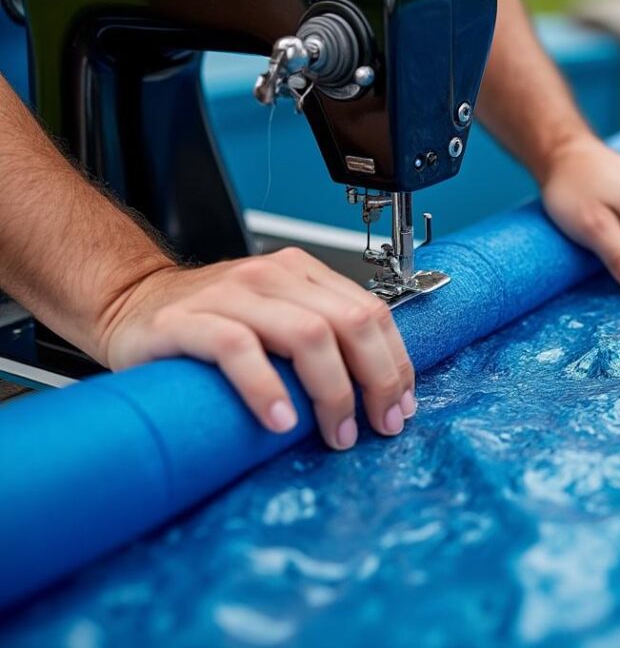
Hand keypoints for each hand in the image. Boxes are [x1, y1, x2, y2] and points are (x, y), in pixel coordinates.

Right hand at [95, 248, 416, 449]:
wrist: (129, 306)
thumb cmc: (212, 325)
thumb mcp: (278, 322)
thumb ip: (324, 341)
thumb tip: (382, 395)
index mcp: (303, 274)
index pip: (372, 313)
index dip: (396, 364)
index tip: (402, 407)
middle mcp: (272, 276)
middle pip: (350, 324)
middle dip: (376, 381)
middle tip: (377, 426)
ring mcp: (230, 295)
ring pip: (307, 335)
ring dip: (332, 392)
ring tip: (336, 433)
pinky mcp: (187, 321)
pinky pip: (238, 350)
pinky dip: (267, 389)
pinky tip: (281, 421)